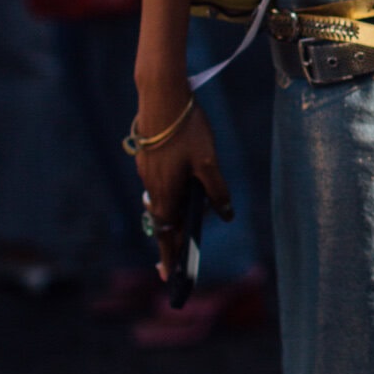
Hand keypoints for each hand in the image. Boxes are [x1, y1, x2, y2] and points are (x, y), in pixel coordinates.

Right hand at [134, 99, 233, 282]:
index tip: (169, 278)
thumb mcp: (209, 162)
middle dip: (173, 239)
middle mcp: (152, 186)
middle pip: (164, 220)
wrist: (161, 94)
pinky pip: (159, 183)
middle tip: (179, 259)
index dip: (170, 257)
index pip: (167, 234)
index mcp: (165, 194)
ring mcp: (146, 171)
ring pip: (161, 199)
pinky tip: (184, 185)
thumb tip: (226, 215)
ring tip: (188, 223)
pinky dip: (170, 192)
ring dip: (174, 213)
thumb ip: (217, 191)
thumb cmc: (186, 129)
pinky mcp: (147, 156)